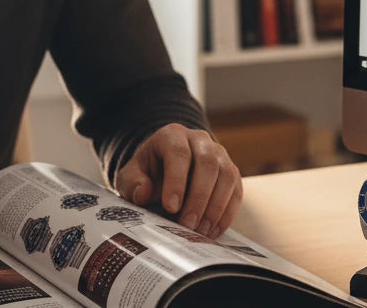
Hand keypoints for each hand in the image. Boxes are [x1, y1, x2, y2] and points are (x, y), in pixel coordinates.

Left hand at [114, 124, 241, 239]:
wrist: (163, 171)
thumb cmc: (146, 174)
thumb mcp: (130, 176)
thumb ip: (132, 183)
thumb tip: (143, 193)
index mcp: (172, 136)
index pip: (178, 153)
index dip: (177, 180)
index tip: (171, 207)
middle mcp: (199, 139)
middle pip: (207, 164)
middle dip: (199, 197)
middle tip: (188, 225)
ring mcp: (219, 153)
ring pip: (226, 175)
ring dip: (216, 206)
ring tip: (201, 231)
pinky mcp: (230, 170)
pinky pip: (236, 189)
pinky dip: (227, 212)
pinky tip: (214, 230)